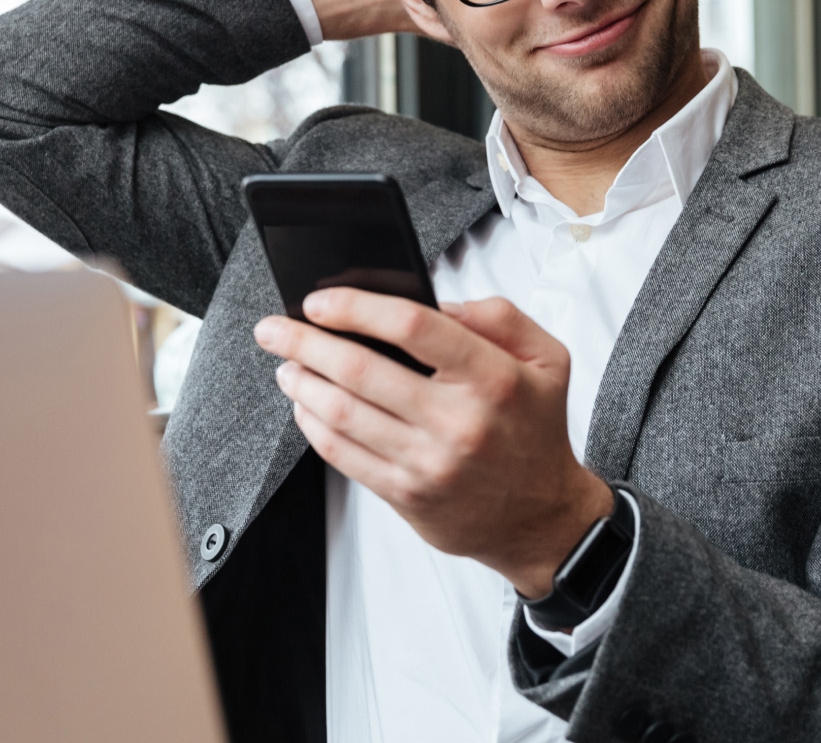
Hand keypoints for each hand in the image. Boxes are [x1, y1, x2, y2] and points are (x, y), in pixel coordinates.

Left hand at [253, 290, 617, 598]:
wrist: (542, 519)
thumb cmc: (536, 429)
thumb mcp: (547, 359)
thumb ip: (499, 317)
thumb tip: (434, 301)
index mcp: (493, 378)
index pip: (412, 326)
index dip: (356, 307)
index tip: (319, 301)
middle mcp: (458, 422)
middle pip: (361, 370)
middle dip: (304, 343)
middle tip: (273, 328)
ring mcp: (429, 463)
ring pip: (343, 414)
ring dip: (302, 384)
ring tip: (285, 364)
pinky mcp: (407, 495)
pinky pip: (344, 456)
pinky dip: (314, 425)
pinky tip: (306, 404)